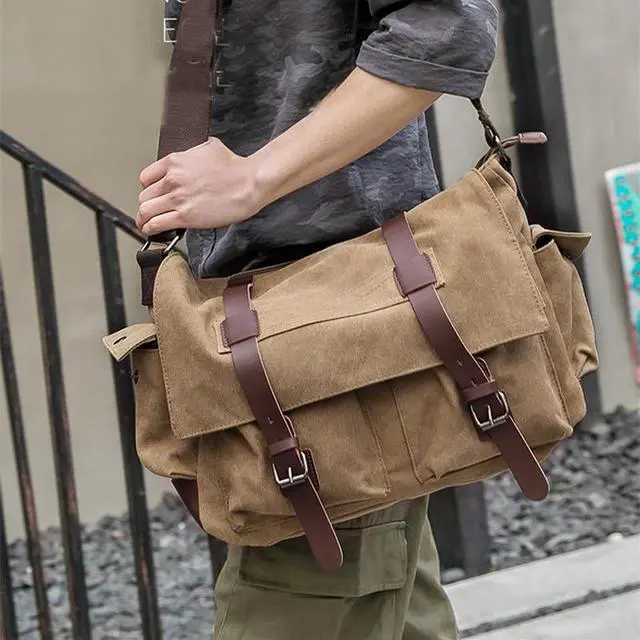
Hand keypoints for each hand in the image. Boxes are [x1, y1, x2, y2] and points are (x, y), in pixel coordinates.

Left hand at [137, 137, 262, 235]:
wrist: (249, 182)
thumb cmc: (236, 167)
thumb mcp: (210, 147)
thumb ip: (194, 152)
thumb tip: (193, 155)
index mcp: (175, 162)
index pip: (146, 177)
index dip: (149, 189)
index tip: (153, 195)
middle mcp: (172, 179)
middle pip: (144, 196)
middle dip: (149, 205)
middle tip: (153, 211)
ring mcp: (177, 198)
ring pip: (145, 211)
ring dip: (144, 220)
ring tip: (146, 225)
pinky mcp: (185, 216)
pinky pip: (157, 224)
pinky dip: (150, 230)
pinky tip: (151, 232)